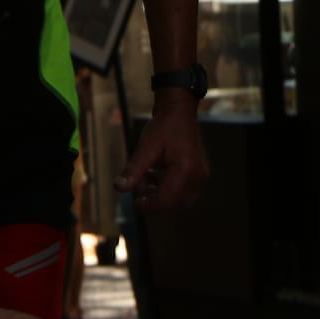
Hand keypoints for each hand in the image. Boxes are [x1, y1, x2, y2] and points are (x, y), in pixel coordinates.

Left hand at [116, 98, 207, 212]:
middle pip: (173, 204)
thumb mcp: (145, 147)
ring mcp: (200, 178)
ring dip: (159, 195)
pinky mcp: (197, 177)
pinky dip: (166, 190)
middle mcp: (197, 177)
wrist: (179, 112)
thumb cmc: (164, 127)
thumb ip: (133, 170)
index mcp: (186, 170)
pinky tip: (154, 176)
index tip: (134, 204)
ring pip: (177, 201)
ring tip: (146, 177)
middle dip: (153, 199)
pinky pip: (182, 193)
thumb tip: (119, 188)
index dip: (148, 206)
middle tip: (139, 185)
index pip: (167, 200)